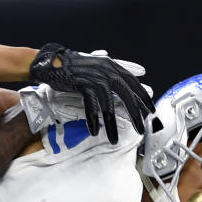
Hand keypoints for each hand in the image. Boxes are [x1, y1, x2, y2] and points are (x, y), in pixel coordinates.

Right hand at [28, 43, 154, 143]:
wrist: (51, 61)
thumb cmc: (71, 67)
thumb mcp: (94, 68)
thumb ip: (107, 75)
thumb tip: (119, 87)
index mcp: (112, 66)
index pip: (133, 83)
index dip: (143, 98)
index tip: (151, 111)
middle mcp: (107, 70)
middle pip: (127, 95)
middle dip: (136, 114)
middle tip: (142, 129)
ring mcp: (95, 77)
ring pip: (109, 104)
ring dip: (112, 124)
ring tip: (115, 139)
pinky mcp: (83, 84)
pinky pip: (91, 106)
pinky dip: (93, 120)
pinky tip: (95, 131)